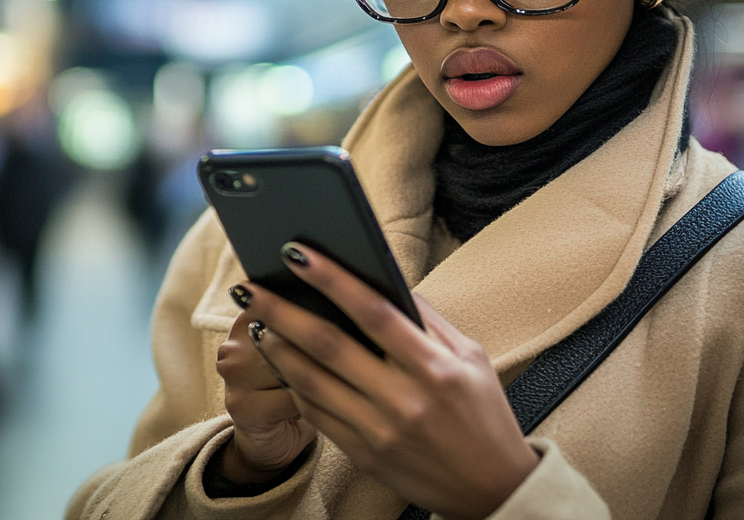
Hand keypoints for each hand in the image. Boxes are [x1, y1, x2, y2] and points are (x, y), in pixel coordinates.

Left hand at [235, 243, 537, 519]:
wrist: (493, 489)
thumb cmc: (484, 415)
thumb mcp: (471, 358)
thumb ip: (429, 320)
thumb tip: (385, 281)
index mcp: (435, 367)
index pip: (373, 311)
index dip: (332, 279)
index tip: (297, 254)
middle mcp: (404, 399)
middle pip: (329, 345)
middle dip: (282, 311)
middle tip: (250, 287)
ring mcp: (380, 430)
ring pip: (312, 382)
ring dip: (277, 348)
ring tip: (256, 323)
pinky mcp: (364, 455)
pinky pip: (317, 415)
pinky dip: (294, 385)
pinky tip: (281, 363)